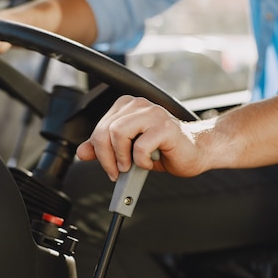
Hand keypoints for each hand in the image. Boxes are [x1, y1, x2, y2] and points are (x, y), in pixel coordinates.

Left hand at [76, 95, 208, 180]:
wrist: (196, 152)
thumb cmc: (165, 149)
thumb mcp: (128, 150)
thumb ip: (105, 148)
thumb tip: (82, 152)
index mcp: (128, 107)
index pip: (100, 127)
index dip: (99, 150)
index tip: (108, 166)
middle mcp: (139, 105)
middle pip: (106, 130)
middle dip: (107, 157)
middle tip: (117, 171)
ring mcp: (154, 114)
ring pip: (119, 133)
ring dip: (123, 157)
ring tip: (133, 166)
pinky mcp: (166, 127)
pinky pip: (141, 146)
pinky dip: (142, 161)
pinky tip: (150, 162)